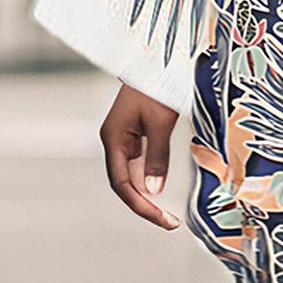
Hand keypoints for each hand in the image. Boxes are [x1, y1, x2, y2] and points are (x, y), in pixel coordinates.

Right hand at [100, 82, 180, 229]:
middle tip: (169, 222)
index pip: (122, 183)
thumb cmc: (156, 85)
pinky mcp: (134, 135)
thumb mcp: (161, 122)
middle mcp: (114, 142)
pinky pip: (139, 164)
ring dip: (147, 196)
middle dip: (145, 205)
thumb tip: (153, 189)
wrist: (155, 60)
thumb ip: (157, 156)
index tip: (161, 219)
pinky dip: (150, 179)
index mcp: (113, 139)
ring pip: (131, 177)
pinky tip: (162, 192)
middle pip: (124, 184)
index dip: (140, 205)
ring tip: (167, 214)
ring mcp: (123, 139)